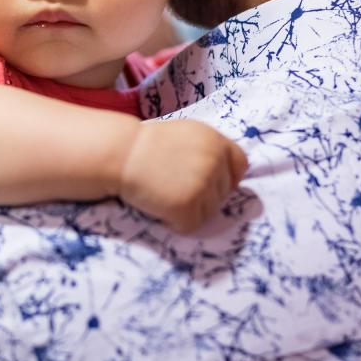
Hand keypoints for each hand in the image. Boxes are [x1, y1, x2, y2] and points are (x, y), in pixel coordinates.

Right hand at [118, 119, 247, 232]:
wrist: (120, 154)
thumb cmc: (143, 145)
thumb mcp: (183, 134)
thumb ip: (206, 150)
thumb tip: (223, 176)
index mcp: (215, 141)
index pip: (240, 164)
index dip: (227, 178)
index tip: (210, 185)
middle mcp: (215, 162)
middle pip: (223, 193)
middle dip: (203, 197)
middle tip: (173, 190)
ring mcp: (203, 184)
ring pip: (209, 212)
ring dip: (189, 211)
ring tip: (163, 196)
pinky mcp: (189, 205)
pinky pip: (190, 225)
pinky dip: (174, 222)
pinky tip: (158, 207)